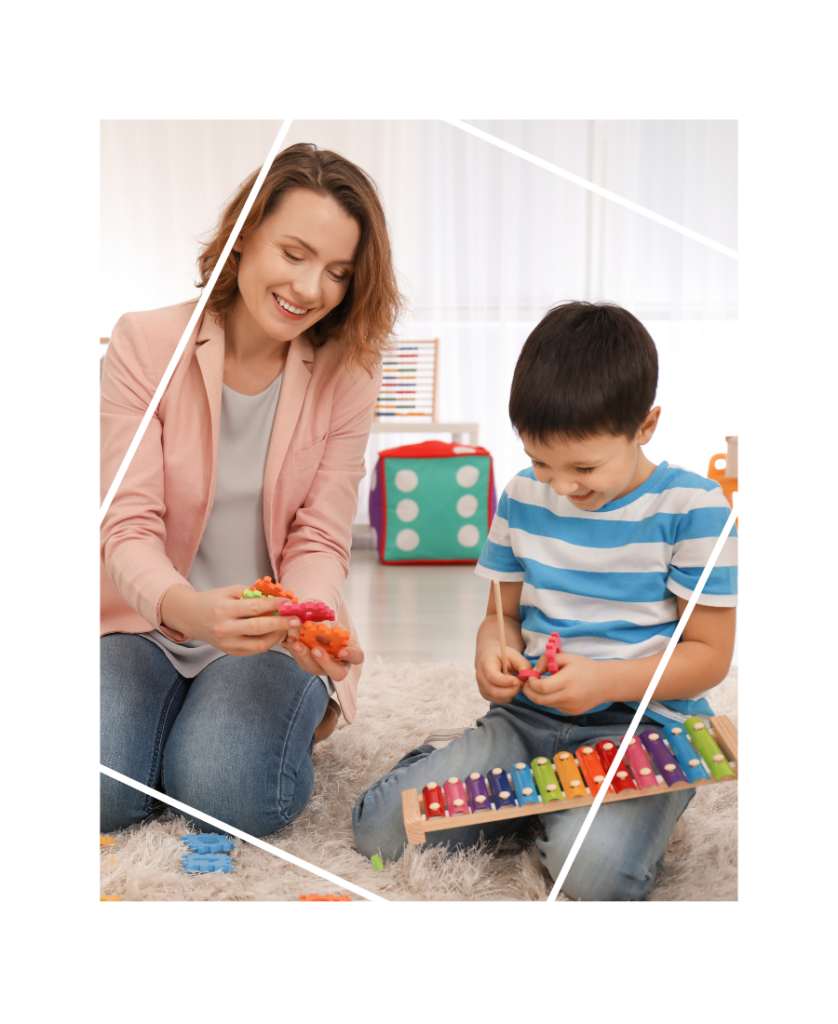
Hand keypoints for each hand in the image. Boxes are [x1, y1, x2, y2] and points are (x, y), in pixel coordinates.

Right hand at [160, 584, 301, 657]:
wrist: (192, 617)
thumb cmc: (213, 601)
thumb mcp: (230, 592)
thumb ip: (252, 595)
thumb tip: (278, 598)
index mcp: (224, 610)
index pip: (254, 607)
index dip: (274, 605)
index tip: (289, 602)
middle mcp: (225, 629)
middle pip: (259, 628)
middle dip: (281, 624)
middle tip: (296, 619)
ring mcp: (228, 644)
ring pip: (259, 644)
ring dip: (277, 636)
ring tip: (287, 627)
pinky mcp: (232, 653)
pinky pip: (255, 649)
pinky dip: (268, 641)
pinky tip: (275, 633)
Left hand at [281, 613, 363, 682]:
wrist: (318, 627)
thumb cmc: (331, 625)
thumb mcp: (334, 624)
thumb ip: (330, 629)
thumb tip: (318, 630)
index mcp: (351, 653)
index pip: (357, 657)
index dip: (351, 656)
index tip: (343, 651)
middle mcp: (339, 665)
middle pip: (338, 673)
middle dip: (326, 662)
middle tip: (316, 650)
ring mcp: (323, 668)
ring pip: (315, 669)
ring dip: (305, 656)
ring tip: (297, 643)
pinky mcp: (308, 666)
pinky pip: (302, 662)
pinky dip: (295, 651)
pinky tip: (292, 640)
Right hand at [476, 647, 530, 703]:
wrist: (491, 659)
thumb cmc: (503, 656)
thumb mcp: (514, 655)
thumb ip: (522, 664)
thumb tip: (527, 677)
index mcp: (485, 663)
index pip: (492, 676)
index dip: (505, 681)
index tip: (517, 680)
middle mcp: (480, 677)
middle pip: (495, 691)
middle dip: (512, 690)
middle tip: (521, 682)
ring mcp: (482, 688)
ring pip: (499, 698)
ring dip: (512, 692)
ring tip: (515, 680)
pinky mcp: (486, 695)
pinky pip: (501, 700)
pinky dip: (510, 695)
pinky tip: (510, 686)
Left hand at [521, 652, 608, 715]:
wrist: (606, 683)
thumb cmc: (585, 667)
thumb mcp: (567, 657)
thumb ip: (547, 661)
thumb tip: (534, 670)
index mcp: (567, 681)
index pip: (541, 687)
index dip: (531, 683)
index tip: (530, 676)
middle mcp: (568, 697)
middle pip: (539, 700)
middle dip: (528, 692)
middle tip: (527, 683)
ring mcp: (570, 707)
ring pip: (545, 704)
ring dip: (538, 696)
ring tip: (540, 685)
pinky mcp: (572, 712)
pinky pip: (554, 707)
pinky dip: (549, 700)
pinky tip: (555, 691)